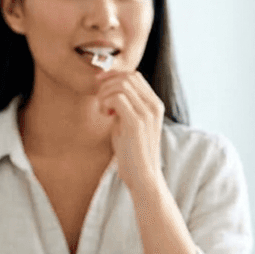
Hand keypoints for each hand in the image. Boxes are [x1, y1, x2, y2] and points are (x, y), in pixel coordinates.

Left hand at [95, 68, 164, 194]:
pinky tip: (105, 115)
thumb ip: (124, 107)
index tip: (99, 86)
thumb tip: (107, 90)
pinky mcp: (137, 123)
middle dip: (107, 84)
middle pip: (127, 77)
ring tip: (103, 111)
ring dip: (105, 94)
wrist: (143, 177)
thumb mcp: (129, 124)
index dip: (113, 76)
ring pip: (121, 85)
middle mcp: (154, 106)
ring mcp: (147, 114)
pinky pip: (118, 98)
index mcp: (155, 105)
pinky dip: (106, 102)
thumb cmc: (133, 153)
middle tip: (100, 102)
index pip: (134, 76)